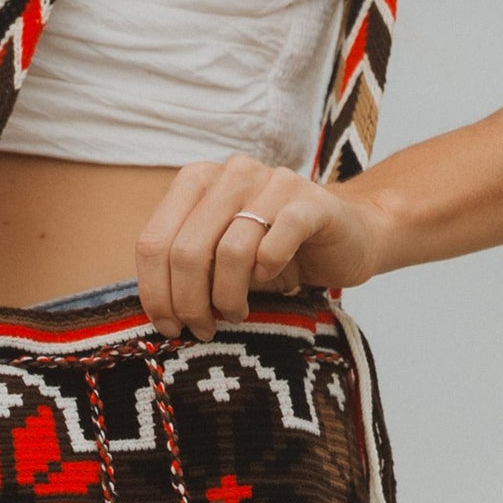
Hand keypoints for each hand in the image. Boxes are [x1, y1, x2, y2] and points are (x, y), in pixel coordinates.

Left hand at [133, 155, 388, 340]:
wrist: (349, 235)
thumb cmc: (274, 252)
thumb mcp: (218, 258)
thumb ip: (185, 268)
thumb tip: (159, 311)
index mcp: (196, 181)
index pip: (153, 242)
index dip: (155, 293)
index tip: (169, 326)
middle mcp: (231, 174)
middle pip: (186, 251)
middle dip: (189, 302)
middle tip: (202, 329)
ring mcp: (273, 182)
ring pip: (229, 251)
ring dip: (228, 296)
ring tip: (236, 313)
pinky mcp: (312, 202)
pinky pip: (275, 243)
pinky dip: (268, 272)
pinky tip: (271, 280)